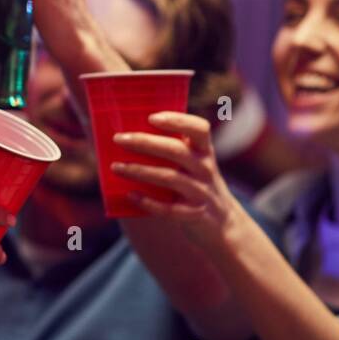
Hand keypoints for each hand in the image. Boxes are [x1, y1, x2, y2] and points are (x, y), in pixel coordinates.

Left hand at [110, 111, 240, 245]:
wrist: (222, 222)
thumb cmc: (196, 183)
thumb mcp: (194, 162)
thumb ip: (172, 147)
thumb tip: (127, 134)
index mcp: (204, 151)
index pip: (199, 128)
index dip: (177, 120)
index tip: (151, 118)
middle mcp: (205, 169)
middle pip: (176, 150)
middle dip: (145, 143)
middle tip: (118, 139)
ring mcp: (201, 192)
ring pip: (170, 178)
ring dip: (140, 171)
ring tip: (116, 167)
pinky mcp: (194, 215)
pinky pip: (170, 209)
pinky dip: (149, 202)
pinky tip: (131, 195)